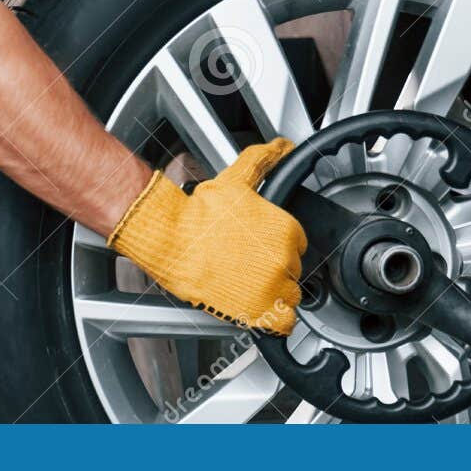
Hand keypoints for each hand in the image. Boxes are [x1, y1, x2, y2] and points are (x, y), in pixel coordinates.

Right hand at [107, 139, 306, 334]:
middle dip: (275, 269)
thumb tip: (282, 146)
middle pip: (293, 271)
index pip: (299, 246)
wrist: (171, 238)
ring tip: (252, 287)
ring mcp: (271, 287)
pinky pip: (282, 324)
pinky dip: (275, 321)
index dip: (280, 248)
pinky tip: (262, 311)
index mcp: (286, 229)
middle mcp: (283, 259)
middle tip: (250, 266)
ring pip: (290, 297)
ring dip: (275, 294)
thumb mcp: (237, 178)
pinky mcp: (255, 312)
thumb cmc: (198, 213)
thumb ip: (264, 159)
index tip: (263, 249)